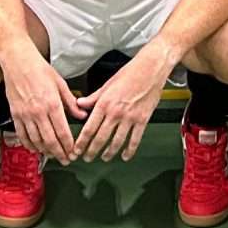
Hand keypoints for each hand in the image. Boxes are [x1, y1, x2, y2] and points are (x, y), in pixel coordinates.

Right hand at [2, 48, 84, 163]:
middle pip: (50, 141)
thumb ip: (71, 102)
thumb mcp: (60, 83)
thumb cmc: (39, 69)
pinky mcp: (15, 115)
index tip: (73, 153)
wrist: (18, 62)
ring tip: (53, 155)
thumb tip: (82, 115)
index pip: (63, 133)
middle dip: (59, 153)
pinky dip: (29, 145)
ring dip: (45, 151)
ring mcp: (25, 115)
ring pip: (36, 141)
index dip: (69, 146)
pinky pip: (22, 135)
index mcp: (53, 104)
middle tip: (65, 160)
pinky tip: (35, 148)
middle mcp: (39, 112)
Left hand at [73, 47, 173, 162]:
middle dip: (92, 151)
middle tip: (87, 158)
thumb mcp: (107, 84)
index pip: (89, 128)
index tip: (76, 150)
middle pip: (101, 138)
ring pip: (117, 142)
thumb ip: (92, 97)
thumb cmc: (130, 73)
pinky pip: (135, 139)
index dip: (81, 143)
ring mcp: (130, 118)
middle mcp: (116, 112)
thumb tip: (80, 104)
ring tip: (104, 157)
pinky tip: (125, 155)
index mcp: (104, 103)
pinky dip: (129, 150)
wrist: (151, 68)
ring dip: (109, 153)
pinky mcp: (143, 120)